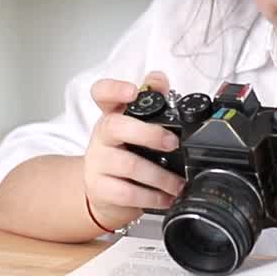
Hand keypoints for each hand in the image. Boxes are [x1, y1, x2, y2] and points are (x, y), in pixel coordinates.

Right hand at [82, 71, 186, 231]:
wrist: (104, 193)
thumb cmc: (124, 154)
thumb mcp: (136, 126)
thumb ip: (151, 99)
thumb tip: (159, 79)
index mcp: (111, 115)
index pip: (102, 93)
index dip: (115, 89)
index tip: (133, 91)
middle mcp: (102, 136)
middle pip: (115, 126)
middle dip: (149, 134)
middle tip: (173, 143)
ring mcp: (98, 162)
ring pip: (128, 165)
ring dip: (160, 176)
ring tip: (178, 182)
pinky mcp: (100, 188)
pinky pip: (128, 194)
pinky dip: (152, 197)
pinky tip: (166, 198)